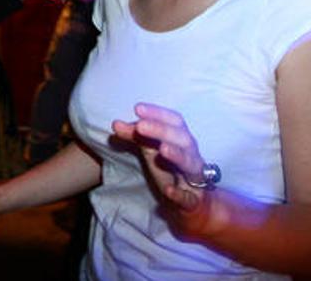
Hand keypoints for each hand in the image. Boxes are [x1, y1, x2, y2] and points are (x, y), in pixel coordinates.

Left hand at [111, 103, 214, 231]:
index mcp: (182, 139)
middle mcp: (191, 155)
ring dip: (178, 155)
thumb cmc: (170, 167)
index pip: (175, 121)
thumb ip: (135, 135)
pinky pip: (190, 197)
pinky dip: (180, 194)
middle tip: (141, 126)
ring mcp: (195, 177)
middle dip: (162, 131)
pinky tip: (169, 190)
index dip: (158, 113)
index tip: (138, 108)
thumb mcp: (151, 149)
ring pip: (191, 164)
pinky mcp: (193, 200)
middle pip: (182, 139)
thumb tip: (115, 123)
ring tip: (162, 150)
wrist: (191, 201)